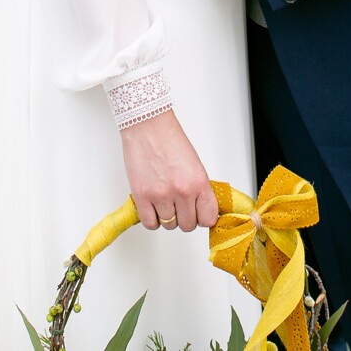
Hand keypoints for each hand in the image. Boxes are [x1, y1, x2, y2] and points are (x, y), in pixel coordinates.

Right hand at [120, 109, 218, 232]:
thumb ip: (198, 188)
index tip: (198, 214)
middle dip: (184, 217)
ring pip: (169, 225)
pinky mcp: (142, 196)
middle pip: (188, 225)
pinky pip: (150, 223)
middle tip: (179, 205)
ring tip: (164, 200)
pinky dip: (152, 219)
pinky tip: (152, 207)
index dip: (202, 217)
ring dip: (167, 216)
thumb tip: (200, 208)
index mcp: (199, 182)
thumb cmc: (169, 139)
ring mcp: (161, 195)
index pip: (208, 218)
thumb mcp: (195, 164)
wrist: (147, 125)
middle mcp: (182, 191)